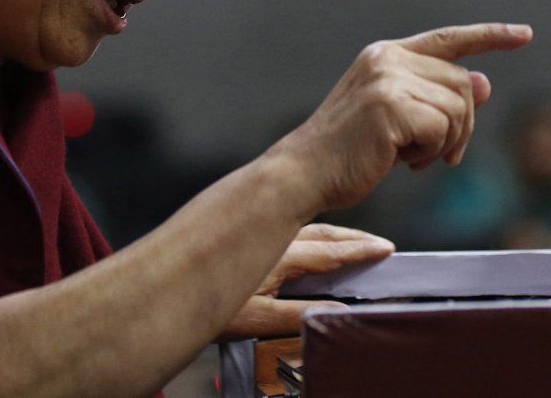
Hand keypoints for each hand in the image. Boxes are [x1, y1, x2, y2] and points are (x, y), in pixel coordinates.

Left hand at [217, 223, 393, 338]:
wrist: (165, 290)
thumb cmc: (208, 309)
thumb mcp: (256, 321)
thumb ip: (299, 315)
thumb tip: (337, 311)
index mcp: (281, 256)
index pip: (330, 253)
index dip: (360, 252)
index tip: (386, 250)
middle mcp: (274, 239)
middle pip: (323, 234)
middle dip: (354, 238)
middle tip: (379, 244)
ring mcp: (260, 235)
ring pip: (307, 229)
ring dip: (335, 234)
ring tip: (355, 242)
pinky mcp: (246, 235)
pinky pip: (291, 230)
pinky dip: (312, 234)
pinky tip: (311, 242)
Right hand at [278, 23, 532, 213]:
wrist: (305, 172)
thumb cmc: (349, 150)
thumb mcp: (399, 117)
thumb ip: (438, 96)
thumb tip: (485, 82)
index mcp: (387, 55)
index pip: (449, 38)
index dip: (491, 36)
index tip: (523, 33)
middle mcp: (389, 58)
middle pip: (463, 83)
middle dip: (462, 125)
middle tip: (437, 154)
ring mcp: (389, 80)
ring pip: (458, 108)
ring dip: (446, 143)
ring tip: (414, 157)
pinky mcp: (391, 107)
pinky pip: (443, 130)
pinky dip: (432, 153)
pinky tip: (404, 161)